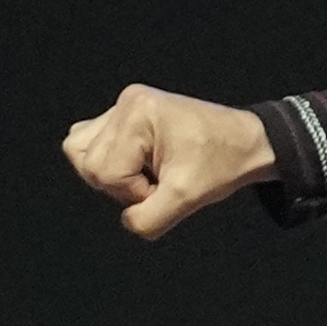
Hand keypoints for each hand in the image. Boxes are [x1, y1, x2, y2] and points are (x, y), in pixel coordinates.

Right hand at [64, 86, 279, 238]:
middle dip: (123, 184)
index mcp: (139, 113)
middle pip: (88, 163)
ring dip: (112, 173)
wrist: (246, 143)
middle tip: (160, 181)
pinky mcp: (124, 116)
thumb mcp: (186, 198)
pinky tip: (139, 165)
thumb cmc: (221, 162)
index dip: (135, 192)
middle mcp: (126, 103)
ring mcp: (123, 107)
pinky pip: (90, 143)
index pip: (106, 171)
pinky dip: (110, 162)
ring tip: (148, 172)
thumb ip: (148, 219)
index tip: (166, 187)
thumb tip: (126, 221)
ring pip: (80, 151)